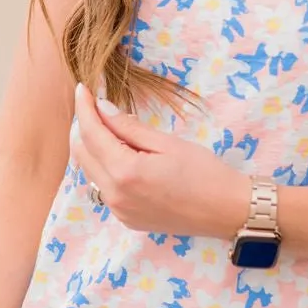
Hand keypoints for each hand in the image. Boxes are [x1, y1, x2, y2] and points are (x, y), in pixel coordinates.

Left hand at [71, 83, 248, 238]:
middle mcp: (115, 195)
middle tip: (92, 105)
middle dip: (82, 126)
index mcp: (126, 172)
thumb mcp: (167, 143)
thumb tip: (102, 109)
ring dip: (91, 147)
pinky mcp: (125, 218)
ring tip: (105, 126)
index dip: (84, 108)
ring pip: (89, 171)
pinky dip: (103, 166)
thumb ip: (130, 127)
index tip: (83, 89)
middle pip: (81, 154)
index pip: (91, 134)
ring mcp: (119, 210)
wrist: (226, 211)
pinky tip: (119, 154)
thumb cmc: (205, 172)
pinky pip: (103, 187)